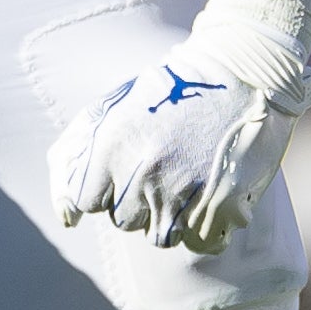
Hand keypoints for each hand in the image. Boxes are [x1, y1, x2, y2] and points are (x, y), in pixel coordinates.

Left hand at [48, 0, 310, 253]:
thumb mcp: (122, 105)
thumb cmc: (179, 86)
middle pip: (124, 220)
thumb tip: (66, 216)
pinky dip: (205, 228)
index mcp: (113, 144)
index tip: (124, 178)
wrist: (245, 68)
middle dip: (139, 203)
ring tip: (188, 184)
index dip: (107, 191)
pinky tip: (212, 199)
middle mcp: (143, 170)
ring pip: (161, 235)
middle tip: (164, 172)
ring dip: (171, 218)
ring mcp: (183, 189)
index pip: (88, 201)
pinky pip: (201, 240)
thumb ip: (82, 152)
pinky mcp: (221, 203)